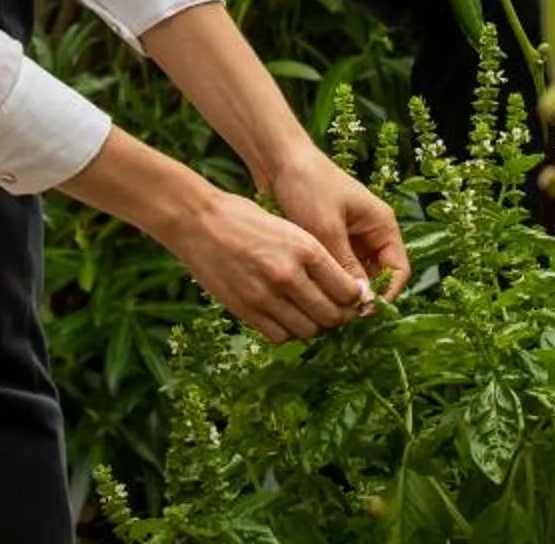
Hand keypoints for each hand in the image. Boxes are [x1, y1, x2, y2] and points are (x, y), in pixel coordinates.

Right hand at [165, 187, 373, 342]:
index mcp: (306, 248)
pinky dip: (288, 331)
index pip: (347, 290)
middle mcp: (289, 275)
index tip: (354, 299)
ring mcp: (266, 296)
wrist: (198, 222)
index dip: (355, 300)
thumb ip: (316, 257)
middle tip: (336, 310)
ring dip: (314, 325)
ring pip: (308, 330)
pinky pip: (279, 336)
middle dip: (339, 317)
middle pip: (331, 315)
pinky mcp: (246, 310)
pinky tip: (286, 317)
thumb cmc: (245, 218)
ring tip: (310, 313)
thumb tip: (344, 287)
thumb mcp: (290, 227)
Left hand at [266, 147, 410, 303]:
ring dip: (346, 290)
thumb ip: (346, 265)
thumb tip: (362, 301)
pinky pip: (340, 267)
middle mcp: (371, 232)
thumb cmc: (308, 185)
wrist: (279, 159)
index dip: (386, 294)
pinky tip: (316, 293)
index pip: (398, 270)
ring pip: (358, 274)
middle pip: (379, 275)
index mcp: (381, 224)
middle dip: (364, 296)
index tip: (362, 312)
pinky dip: (332, 280)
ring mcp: (352, 236)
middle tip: (340, 316)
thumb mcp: (327, 228)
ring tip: (327, 306)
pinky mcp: (332, 239)